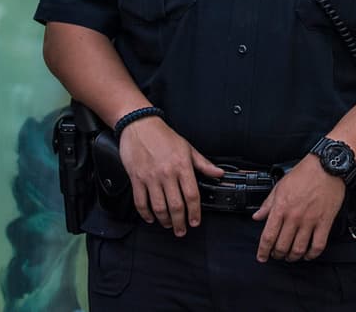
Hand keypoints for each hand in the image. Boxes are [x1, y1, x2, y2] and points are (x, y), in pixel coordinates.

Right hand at [117, 116, 223, 235]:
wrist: (140, 125)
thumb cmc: (163, 136)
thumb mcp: (187, 147)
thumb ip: (203, 164)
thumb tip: (219, 174)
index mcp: (182, 166)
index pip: (192, 195)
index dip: (195, 212)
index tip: (195, 221)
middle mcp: (167, 173)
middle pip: (176, 205)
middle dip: (180, 222)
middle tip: (182, 230)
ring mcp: (150, 177)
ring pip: (158, 207)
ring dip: (164, 221)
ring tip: (168, 225)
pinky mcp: (136, 178)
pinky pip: (141, 201)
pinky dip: (146, 214)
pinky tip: (151, 218)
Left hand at [252, 157, 345, 262]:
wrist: (326, 166)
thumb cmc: (303, 174)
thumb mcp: (279, 186)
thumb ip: (267, 204)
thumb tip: (257, 217)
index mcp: (280, 208)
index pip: (268, 236)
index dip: (263, 251)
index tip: (262, 257)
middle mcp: (294, 217)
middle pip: (282, 246)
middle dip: (277, 255)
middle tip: (277, 255)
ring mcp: (310, 221)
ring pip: (298, 249)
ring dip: (292, 257)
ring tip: (290, 257)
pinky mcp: (325, 222)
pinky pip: (318, 245)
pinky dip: (311, 254)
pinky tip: (308, 255)